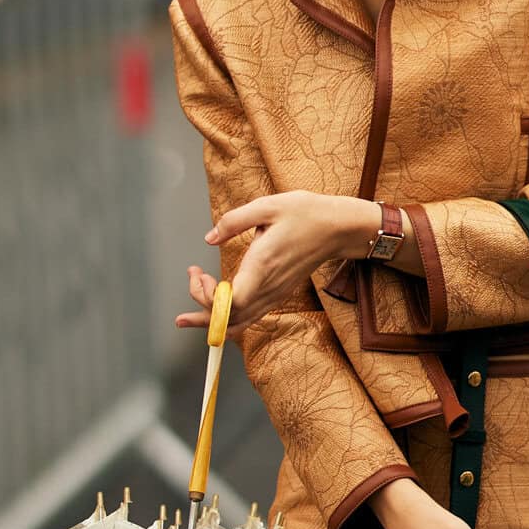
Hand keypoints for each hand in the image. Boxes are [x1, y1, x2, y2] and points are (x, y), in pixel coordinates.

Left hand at [174, 192, 379, 330]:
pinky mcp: (278, 294)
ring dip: (212, 320)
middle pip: (230, 319)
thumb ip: (234, 221)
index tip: (199, 273)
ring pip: (239, 323)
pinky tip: (217, 303)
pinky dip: (228, 316)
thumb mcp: (267, 206)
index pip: (232, 303)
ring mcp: (275, 294)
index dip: (209, 298)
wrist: (338, 228)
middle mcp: (269, 287)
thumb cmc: (306, 214)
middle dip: (203, 309)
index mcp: (263, 266)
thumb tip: (210, 238)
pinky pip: (251, 316)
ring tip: (189, 312)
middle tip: (193, 279)